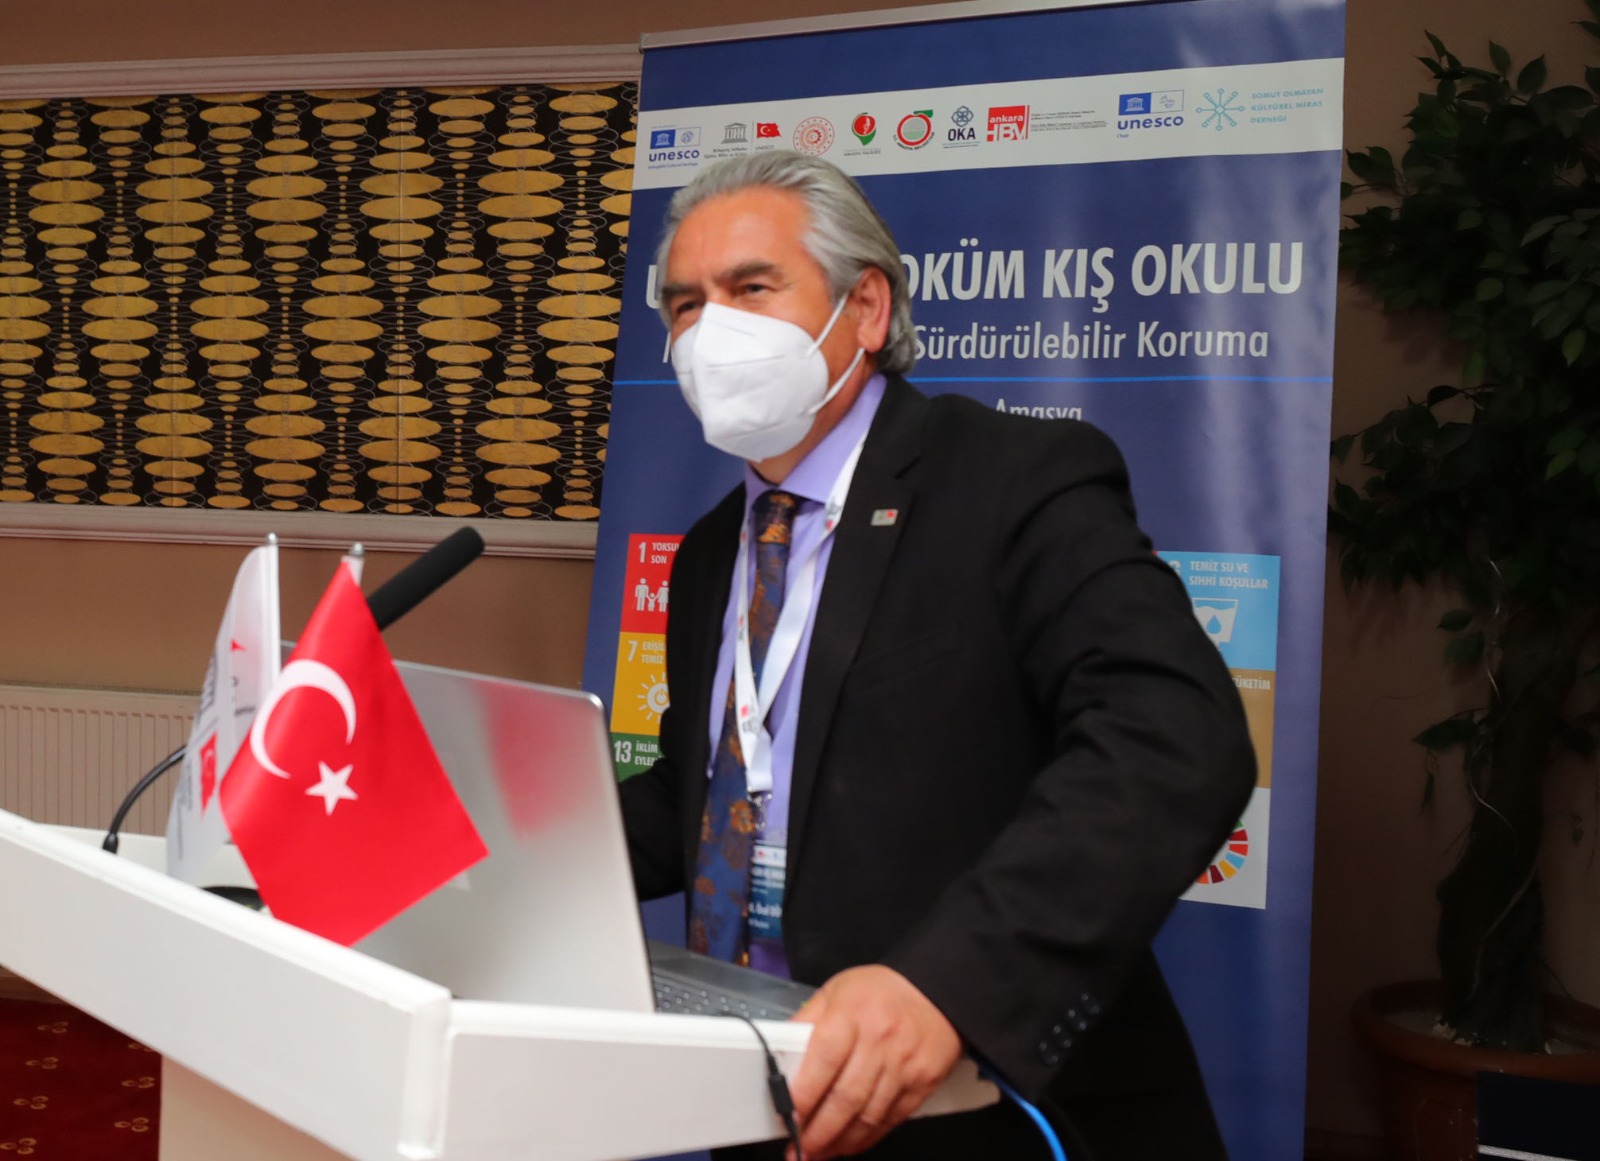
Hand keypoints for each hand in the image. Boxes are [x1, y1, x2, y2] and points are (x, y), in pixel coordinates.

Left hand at [786, 965, 962, 1159]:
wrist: (937, 993)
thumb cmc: (881, 992)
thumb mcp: (836, 990)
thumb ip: (807, 1021)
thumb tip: (780, 1053)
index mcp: (852, 1014)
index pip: (823, 1060)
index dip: (803, 1094)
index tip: (787, 1115)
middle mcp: (879, 1041)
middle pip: (845, 1097)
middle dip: (817, 1131)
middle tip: (797, 1148)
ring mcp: (903, 1065)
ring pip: (867, 1116)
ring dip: (839, 1141)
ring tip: (817, 1152)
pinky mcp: (921, 1084)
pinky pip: (890, 1120)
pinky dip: (866, 1138)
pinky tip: (848, 1144)